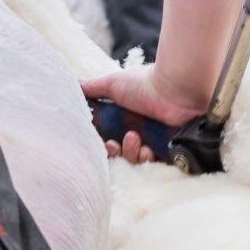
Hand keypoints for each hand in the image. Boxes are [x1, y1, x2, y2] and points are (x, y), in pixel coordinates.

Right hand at [81, 65, 206, 163]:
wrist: (175, 89)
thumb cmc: (145, 83)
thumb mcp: (113, 84)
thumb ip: (93, 88)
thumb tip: (74, 84)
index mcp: (127, 120)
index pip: (110, 140)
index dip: (103, 144)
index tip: (103, 141)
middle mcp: (141, 132)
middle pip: (121, 154)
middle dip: (115, 152)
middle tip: (114, 144)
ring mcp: (155, 142)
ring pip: (136, 161)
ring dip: (131, 153)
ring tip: (134, 138)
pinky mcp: (169, 151)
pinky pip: (154, 165)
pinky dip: (147, 159)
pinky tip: (148, 148)